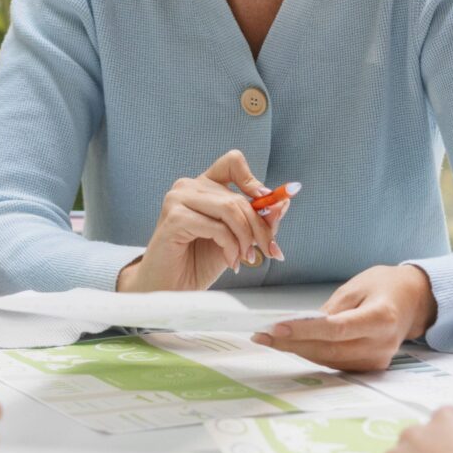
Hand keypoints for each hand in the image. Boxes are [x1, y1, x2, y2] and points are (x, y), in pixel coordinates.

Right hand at [120, 150, 288, 292]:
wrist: (168, 290)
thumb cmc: (198, 263)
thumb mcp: (236, 239)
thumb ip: (257, 221)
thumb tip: (283, 203)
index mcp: (203, 186)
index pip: (232, 162)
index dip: (253, 180)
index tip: (268, 201)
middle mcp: (188, 186)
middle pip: (238, 196)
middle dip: (260, 227)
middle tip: (270, 251)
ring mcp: (178, 199)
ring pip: (230, 209)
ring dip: (246, 238)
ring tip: (246, 259)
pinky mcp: (174, 218)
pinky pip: (217, 227)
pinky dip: (231, 247)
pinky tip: (231, 262)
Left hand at [256, 264, 435, 370]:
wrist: (414, 301)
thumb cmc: (385, 286)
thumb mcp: (358, 285)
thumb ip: (332, 308)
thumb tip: (303, 326)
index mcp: (381, 317)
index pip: (337, 329)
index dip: (305, 331)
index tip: (276, 328)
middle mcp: (381, 344)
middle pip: (329, 349)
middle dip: (292, 344)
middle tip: (262, 337)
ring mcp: (378, 359)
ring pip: (329, 359)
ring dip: (298, 351)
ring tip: (270, 340)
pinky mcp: (371, 367)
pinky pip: (336, 363)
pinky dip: (314, 354)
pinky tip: (293, 345)